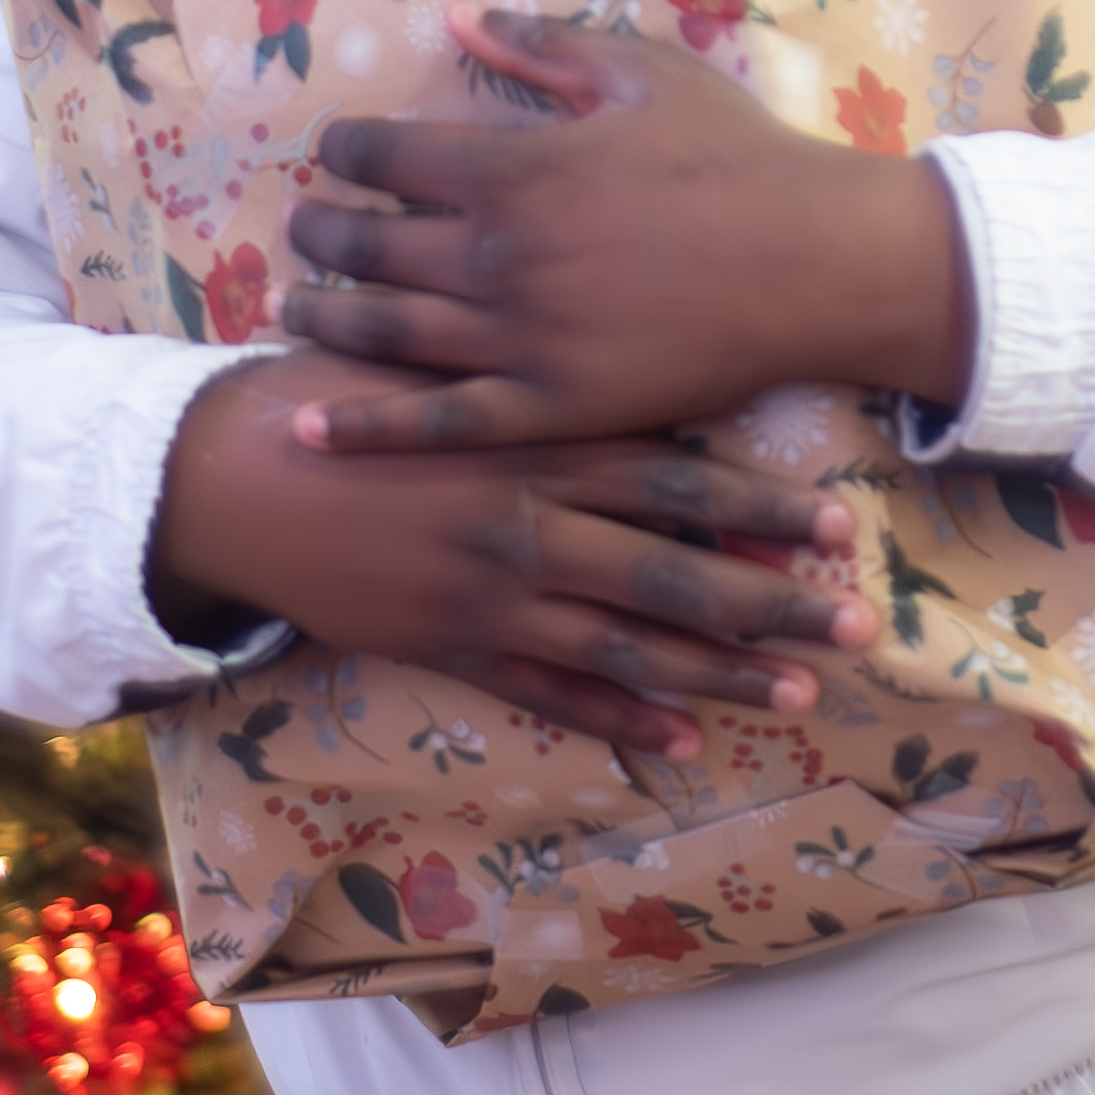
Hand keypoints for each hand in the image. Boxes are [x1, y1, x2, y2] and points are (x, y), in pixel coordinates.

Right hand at [151, 350, 868, 755]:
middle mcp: (528, 525)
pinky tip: (682, 739)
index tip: (834, 524)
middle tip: (856, 621)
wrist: (238, 478)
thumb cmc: (345, 397)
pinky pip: (551, 692)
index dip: (759, 506)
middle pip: (674, 570)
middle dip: (772, 600)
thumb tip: (635, 355)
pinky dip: (619, 717)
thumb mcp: (450, 360)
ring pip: (629, 642)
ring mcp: (492, 598)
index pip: (673, 480)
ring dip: (719, 670)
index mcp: (534, 444)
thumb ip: (538, 370)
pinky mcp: (452, 647)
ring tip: (800, 688)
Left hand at [278, 12, 977, 452]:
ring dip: (323, 313)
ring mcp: (517, 339)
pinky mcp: (547, 406)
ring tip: (292, 305)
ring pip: (385, 328)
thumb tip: (453, 18)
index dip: (345, 151)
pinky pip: (438, 422)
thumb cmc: (735, 154)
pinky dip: (365, 425)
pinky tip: (310, 424)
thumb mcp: (639, 72)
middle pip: (367, 244)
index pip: (384, 155)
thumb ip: (540, 44)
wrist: (815, 260)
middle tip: (306, 228)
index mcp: (510, 169)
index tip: (336, 154)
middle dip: (321, 231)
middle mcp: (495, 255)